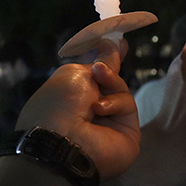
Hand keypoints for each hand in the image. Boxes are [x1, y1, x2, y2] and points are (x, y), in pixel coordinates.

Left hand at [16, 39, 139, 181]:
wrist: (61, 143)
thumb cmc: (58, 107)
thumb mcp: (73, 75)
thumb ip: (98, 62)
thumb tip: (112, 45)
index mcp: (71, 98)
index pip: (94, 77)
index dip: (106, 60)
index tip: (117, 42)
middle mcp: (90, 110)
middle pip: (111, 82)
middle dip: (111, 68)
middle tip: (119, 47)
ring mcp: (110, 122)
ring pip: (121, 91)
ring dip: (111, 82)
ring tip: (98, 82)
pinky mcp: (128, 131)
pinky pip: (128, 106)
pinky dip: (116, 103)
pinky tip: (100, 109)